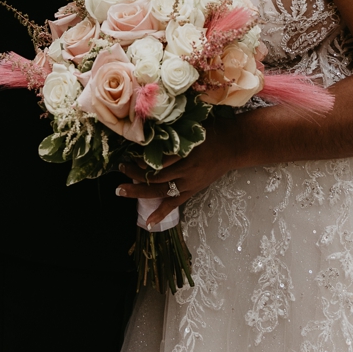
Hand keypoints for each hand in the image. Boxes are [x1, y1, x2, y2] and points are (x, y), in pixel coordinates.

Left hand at [116, 126, 241, 226]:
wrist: (233, 145)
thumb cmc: (211, 132)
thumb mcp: (191, 128)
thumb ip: (172, 132)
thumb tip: (148, 128)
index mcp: (185, 153)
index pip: (158, 161)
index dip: (142, 161)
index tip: (129, 155)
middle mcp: (186, 170)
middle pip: (155, 176)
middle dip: (134, 174)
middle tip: (119, 168)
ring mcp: (189, 183)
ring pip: (160, 191)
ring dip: (139, 191)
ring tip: (121, 190)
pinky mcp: (193, 190)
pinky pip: (175, 204)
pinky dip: (161, 213)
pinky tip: (149, 223)